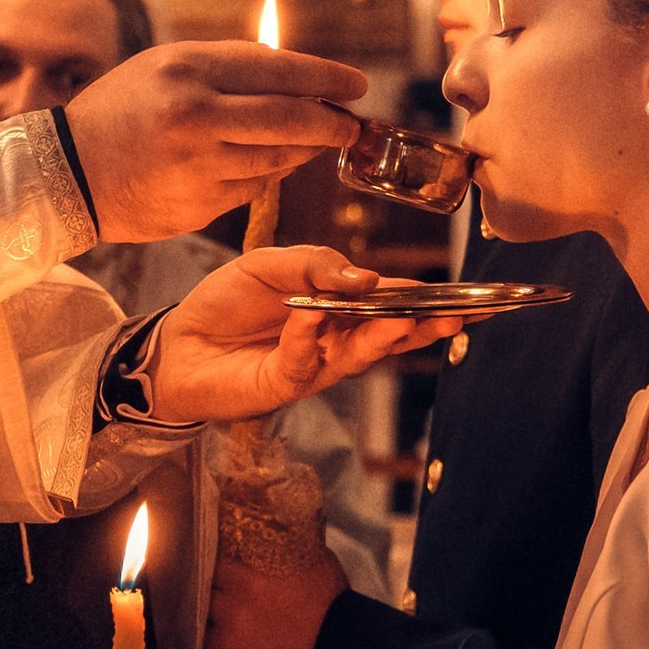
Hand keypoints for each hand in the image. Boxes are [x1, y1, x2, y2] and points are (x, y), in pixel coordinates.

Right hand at [64, 42, 364, 243]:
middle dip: (332, 123)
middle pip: (292, 118)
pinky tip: (271, 164)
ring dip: (304, 150)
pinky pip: (255, 187)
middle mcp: (196, 115)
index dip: (327, 78)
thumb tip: (295, 73)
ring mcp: (199, 164)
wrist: (67, 172)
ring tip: (314, 142)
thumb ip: (227, 66)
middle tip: (351, 124)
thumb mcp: (165, 66)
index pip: (280, 70)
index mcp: (188, 69)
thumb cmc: (120, 110)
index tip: (356, 86)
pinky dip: (271, 174)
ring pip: (279, 157)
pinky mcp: (200, 204)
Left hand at [146, 245, 461, 423]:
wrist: (178, 340)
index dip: (430, 299)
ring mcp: (316, 364)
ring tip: (407, 321)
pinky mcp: (286, 384)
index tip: (470, 295)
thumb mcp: (270, 265)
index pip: (393, 300)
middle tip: (461, 316)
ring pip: (360, 353)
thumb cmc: (227, 301)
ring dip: (385, 337)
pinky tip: (310, 318)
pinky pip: (304, 360)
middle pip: (392, 333)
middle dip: (427, 326)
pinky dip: (308, 337)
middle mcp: (337, 338)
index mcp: (341, 305)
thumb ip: (316, 263)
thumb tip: (365, 277)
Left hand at [206, 548, 349, 648]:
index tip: (212, 556)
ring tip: (210, 610)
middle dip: (207, 580)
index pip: (215, 550)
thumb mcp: (315, 561)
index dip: (212, 554)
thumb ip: (289, 545)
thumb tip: (276, 528)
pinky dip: (202, 634)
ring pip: (199, 606)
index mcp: (257, 564)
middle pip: (203, 577)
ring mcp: (229, 621)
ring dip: (204, 607)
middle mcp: (238, 589)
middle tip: (210, 584)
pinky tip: (210, 633)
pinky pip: (199, 638)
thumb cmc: (333, 608)